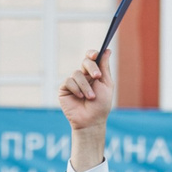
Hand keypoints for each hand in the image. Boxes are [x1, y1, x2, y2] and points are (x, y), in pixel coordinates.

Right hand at [58, 48, 116, 165]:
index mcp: (94, 73)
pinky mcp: (64, 89)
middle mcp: (83, 76)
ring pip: (77, 73)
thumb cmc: (100, 105)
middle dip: (91, 67)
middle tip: (97, 77)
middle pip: (85, 62)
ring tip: (90, 97)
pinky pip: (69, 81)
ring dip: (85, 86)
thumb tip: (107, 50)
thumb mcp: (106, 85)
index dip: (93, 54)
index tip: (96, 55)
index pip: (92, 58)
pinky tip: (80, 97)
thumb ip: (104, 68)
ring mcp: (73, 82)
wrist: (91, 121)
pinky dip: (76, 89)